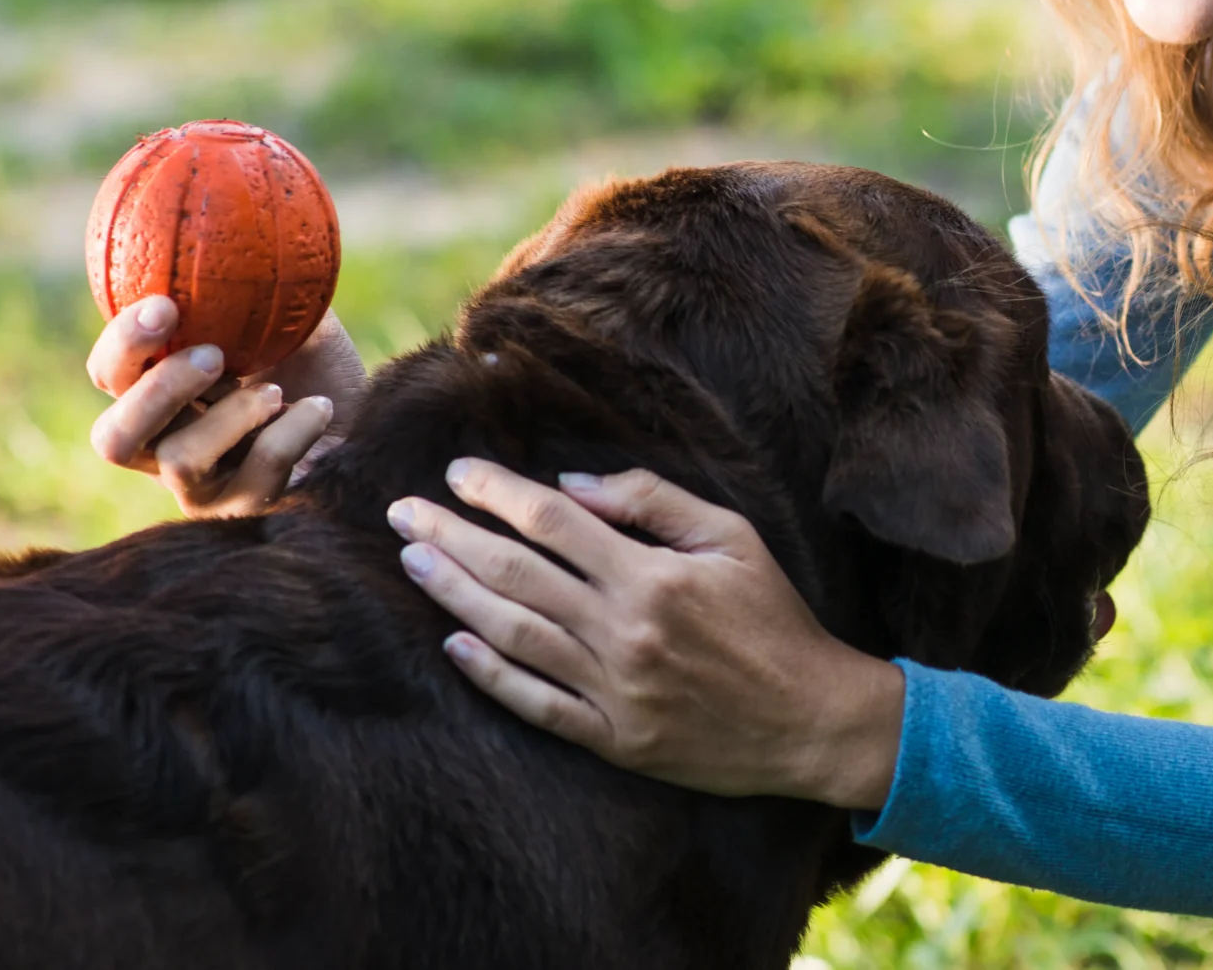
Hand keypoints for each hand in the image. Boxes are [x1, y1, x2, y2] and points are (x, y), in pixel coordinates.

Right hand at [86, 296, 368, 516]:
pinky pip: (256, 474)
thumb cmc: (319, 370)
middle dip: (158, 391)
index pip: (110, 375)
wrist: (374, 425)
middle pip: (114, 438)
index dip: (124, 343)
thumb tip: (247, 217)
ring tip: (277, 389)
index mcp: (159, 395)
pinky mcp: (247, 514)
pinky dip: (291, 433)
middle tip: (212, 355)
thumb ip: (255, 283)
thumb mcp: (289, 318)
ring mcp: (203, 490)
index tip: (166, 305)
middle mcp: (165, 447)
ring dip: (232, 415)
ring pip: (180, 461)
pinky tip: (318, 408)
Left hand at [386, 460, 904, 808]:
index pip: (553, 522)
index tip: (458, 473)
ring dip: (455, 596)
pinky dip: (490, 675)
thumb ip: (653, 502)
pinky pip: (536, 704)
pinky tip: (454, 644)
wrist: (809, 718)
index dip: (498, 493)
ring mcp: (613, 691)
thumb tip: (572, 484)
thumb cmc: (775, 618)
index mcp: (652, 577)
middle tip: (403, 512)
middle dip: (453, 537)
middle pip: (516, 575)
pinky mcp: (612, 738)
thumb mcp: (733, 537)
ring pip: (513, 636)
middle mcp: (624, 633)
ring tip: (414, 562)